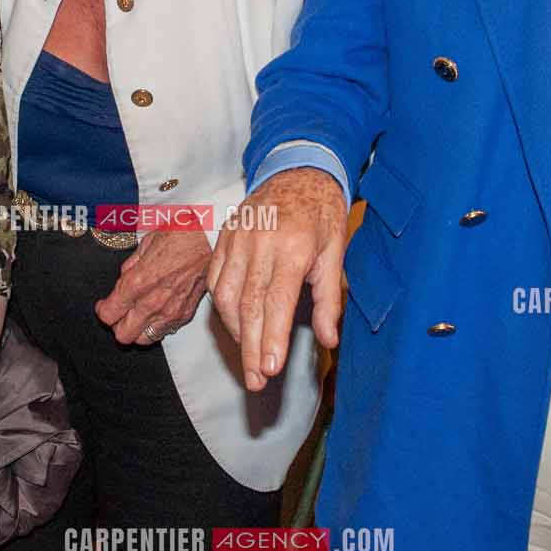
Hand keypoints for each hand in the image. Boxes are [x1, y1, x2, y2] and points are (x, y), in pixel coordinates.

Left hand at [95, 228, 210, 344]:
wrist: (211, 238)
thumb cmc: (182, 235)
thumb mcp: (147, 243)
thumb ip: (131, 266)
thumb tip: (124, 279)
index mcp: (139, 282)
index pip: (109, 314)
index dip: (103, 311)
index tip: (104, 305)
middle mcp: (153, 302)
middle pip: (123, 335)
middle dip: (117, 325)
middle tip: (119, 312)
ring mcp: (171, 311)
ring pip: (143, 339)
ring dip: (136, 329)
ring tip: (137, 314)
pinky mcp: (185, 314)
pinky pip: (164, 332)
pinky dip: (156, 326)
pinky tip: (156, 312)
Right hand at [206, 167, 347, 390]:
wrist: (297, 169)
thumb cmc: (321, 213)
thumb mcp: (336, 252)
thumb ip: (329, 299)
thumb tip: (329, 341)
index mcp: (293, 247)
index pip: (277, 301)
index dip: (273, 338)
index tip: (271, 369)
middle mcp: (260, 243)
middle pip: (249, 305)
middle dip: (252, 347)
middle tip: (256, 381)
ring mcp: (238, 239)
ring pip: (225, 295)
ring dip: (235, 332)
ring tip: (248, 358)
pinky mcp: (225, 237)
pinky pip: (215, 279)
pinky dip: (222, 307)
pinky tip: (235, 326)